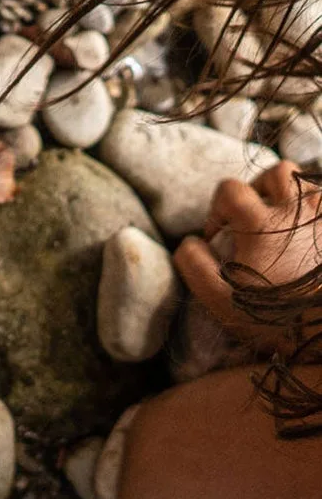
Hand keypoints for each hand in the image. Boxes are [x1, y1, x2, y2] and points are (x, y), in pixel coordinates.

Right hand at [175, 161, 321, 352]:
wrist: (321, 326)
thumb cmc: (270, 312)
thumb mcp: (216, 294)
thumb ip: (192, 263)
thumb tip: (191, 240)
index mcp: (260, 223)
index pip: (230, 189)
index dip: (216, 208)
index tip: (218, 235)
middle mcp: (296, 211)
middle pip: (276, 172)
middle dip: (258, 188)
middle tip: (251, 216)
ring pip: (306, 182)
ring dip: (288, 194)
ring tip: (279, 220)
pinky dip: (311, 210)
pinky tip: (302, 234)